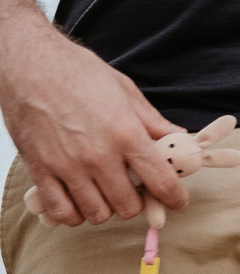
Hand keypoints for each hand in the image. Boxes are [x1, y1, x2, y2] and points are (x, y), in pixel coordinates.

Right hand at [0, 16, 187, 225]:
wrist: (25, 59)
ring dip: (106, 208)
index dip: (175, 198)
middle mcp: (97, 155)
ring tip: (105, 191)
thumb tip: (180, 140)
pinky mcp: (40, 169)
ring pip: (97, 214)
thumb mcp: (124, 91)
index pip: (162, 183)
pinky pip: (62, 211)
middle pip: (129, 207)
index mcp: (125, 134)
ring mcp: (67, 165)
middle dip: (137, 202)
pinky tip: (79, 198)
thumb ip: (153, 122)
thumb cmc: (75, 71)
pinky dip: (74, 213)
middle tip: (133, 188)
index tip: (175, 200)